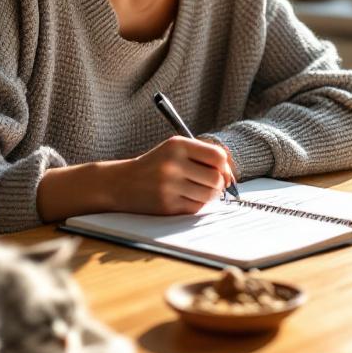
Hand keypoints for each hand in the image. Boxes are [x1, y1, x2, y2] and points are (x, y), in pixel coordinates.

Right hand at [113, 136, 237, 214]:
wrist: (121, 183)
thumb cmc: (154, 165)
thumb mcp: (173, 149)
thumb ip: (201, 155)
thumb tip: (230, 173)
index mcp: (177, 145)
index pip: (217, 156)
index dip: (225, 166)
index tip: (222, 171)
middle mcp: (173, 164)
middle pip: (216, 178)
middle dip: (218, 183)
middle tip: (211, 184)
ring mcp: (170, 186)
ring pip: (209, 195)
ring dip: (209, 195)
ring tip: (197, 190)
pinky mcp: (167, 205)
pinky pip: (196, 207)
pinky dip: (196, 204)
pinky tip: (184, 198)